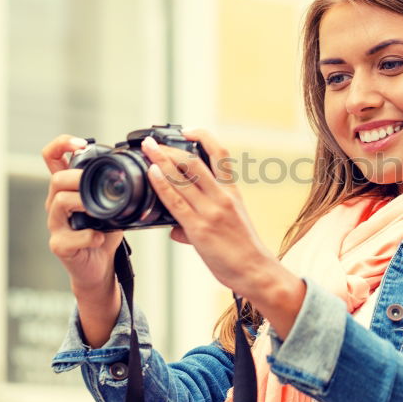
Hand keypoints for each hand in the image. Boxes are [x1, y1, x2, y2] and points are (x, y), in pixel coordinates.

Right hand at [41, 134, 123, 293]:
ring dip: (83, 203)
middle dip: (78, 177)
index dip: (62, 144)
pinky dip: (89, 236)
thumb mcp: (112, 204)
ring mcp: (55, 224)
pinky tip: (100, 238)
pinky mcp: (60, 245)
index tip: (81, 143)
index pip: (52, 157)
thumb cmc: (104, 233)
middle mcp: (56, 203)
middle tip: (98, 185)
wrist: (99, 267)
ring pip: (59, 202)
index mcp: (67, 189)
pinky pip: (71, 236)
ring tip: (99, 211)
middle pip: (56, 178)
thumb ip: (115, 186)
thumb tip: (143, 166)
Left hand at [142, 128, 296, 306]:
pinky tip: (152, 174)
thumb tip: (175, 228)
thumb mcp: (229, 225)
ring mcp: (211, 211)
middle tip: (152, 142)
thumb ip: (202, 220)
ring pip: (183, 177)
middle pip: (194, 162)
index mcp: (232, 192)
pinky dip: (162, 185)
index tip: (186, 131)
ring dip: (161, 160)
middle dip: (170, 149)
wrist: (255, 271)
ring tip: (147, 150)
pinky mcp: (200, 228)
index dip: (203, 137)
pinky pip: (176, 202)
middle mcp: (222, 197)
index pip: (219, 154)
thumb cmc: (243, 250)